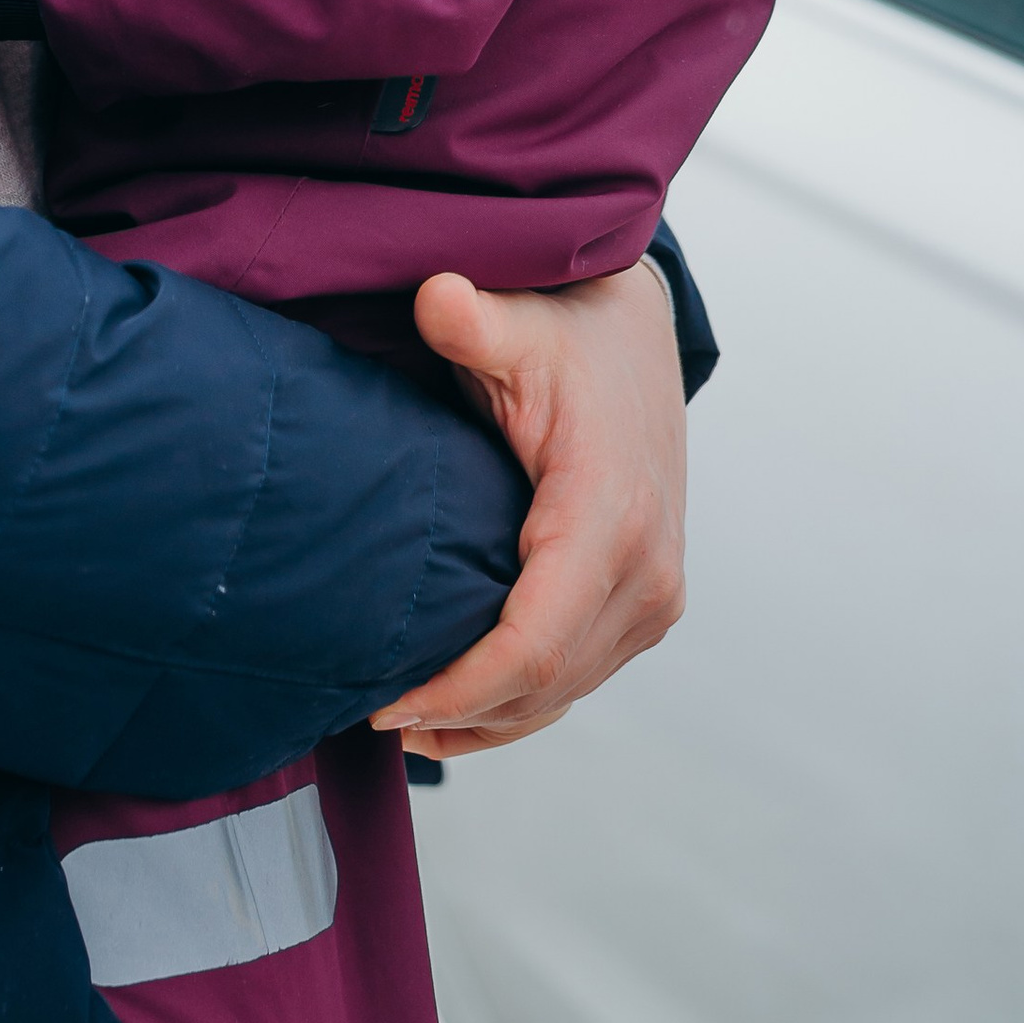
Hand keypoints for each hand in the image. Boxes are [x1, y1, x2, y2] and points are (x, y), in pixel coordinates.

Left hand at [371, 257, 685, 757]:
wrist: (634, 337)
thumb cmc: (567, 333)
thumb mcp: (518, 322)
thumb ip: (473, 319)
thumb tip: (435, 296)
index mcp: (612, 514)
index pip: (532, 644)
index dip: (456, 690)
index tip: (384, 703)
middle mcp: (649, 570)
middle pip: (544, 682)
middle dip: (458, 713)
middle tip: (367, 713)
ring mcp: (655, 595)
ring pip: (564, 692)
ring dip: (486, 720)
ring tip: (400, 726)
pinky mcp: (647, 604)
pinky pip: (580, 678)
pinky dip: (519, 704)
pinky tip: (455, 715)